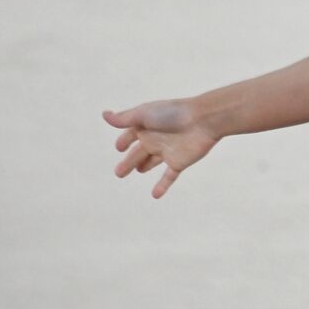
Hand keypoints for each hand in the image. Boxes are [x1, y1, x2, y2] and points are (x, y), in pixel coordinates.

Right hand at [103, 99, 220, 198]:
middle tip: (118, 172)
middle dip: (129, 161)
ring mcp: (167, 151)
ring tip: (138, 170)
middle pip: (138, 152)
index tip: (119, 147)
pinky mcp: (179, 162)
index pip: (131, 135)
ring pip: (152, 161)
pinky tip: (155, 195)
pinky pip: (169, 176)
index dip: (124, 141)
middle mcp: (156, 138)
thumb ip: (124, 118)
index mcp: (146, 126)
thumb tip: (105, 115)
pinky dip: (162, 185)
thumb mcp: (144, 114)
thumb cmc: (173, 113)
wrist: (204, 120)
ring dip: (144, 166)